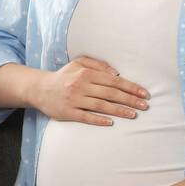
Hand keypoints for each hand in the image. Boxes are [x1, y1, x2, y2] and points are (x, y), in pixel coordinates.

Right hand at [32, 55, 148, 125]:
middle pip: (110, 93)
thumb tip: (116, 73)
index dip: (131, 87)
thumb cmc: (63, 76)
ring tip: (133, 115)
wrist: (39, 89)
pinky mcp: (67, 112)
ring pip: (101, 106)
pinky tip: (111, 122)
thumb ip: (98, 64)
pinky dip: (98, 120)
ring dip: (119, 110)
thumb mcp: (78, 63)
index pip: (113, 81)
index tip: (144, 94)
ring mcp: (74, 100)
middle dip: (130, 100)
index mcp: (86, 73)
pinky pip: (85, 117)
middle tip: (145, 106)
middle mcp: (81, 85)